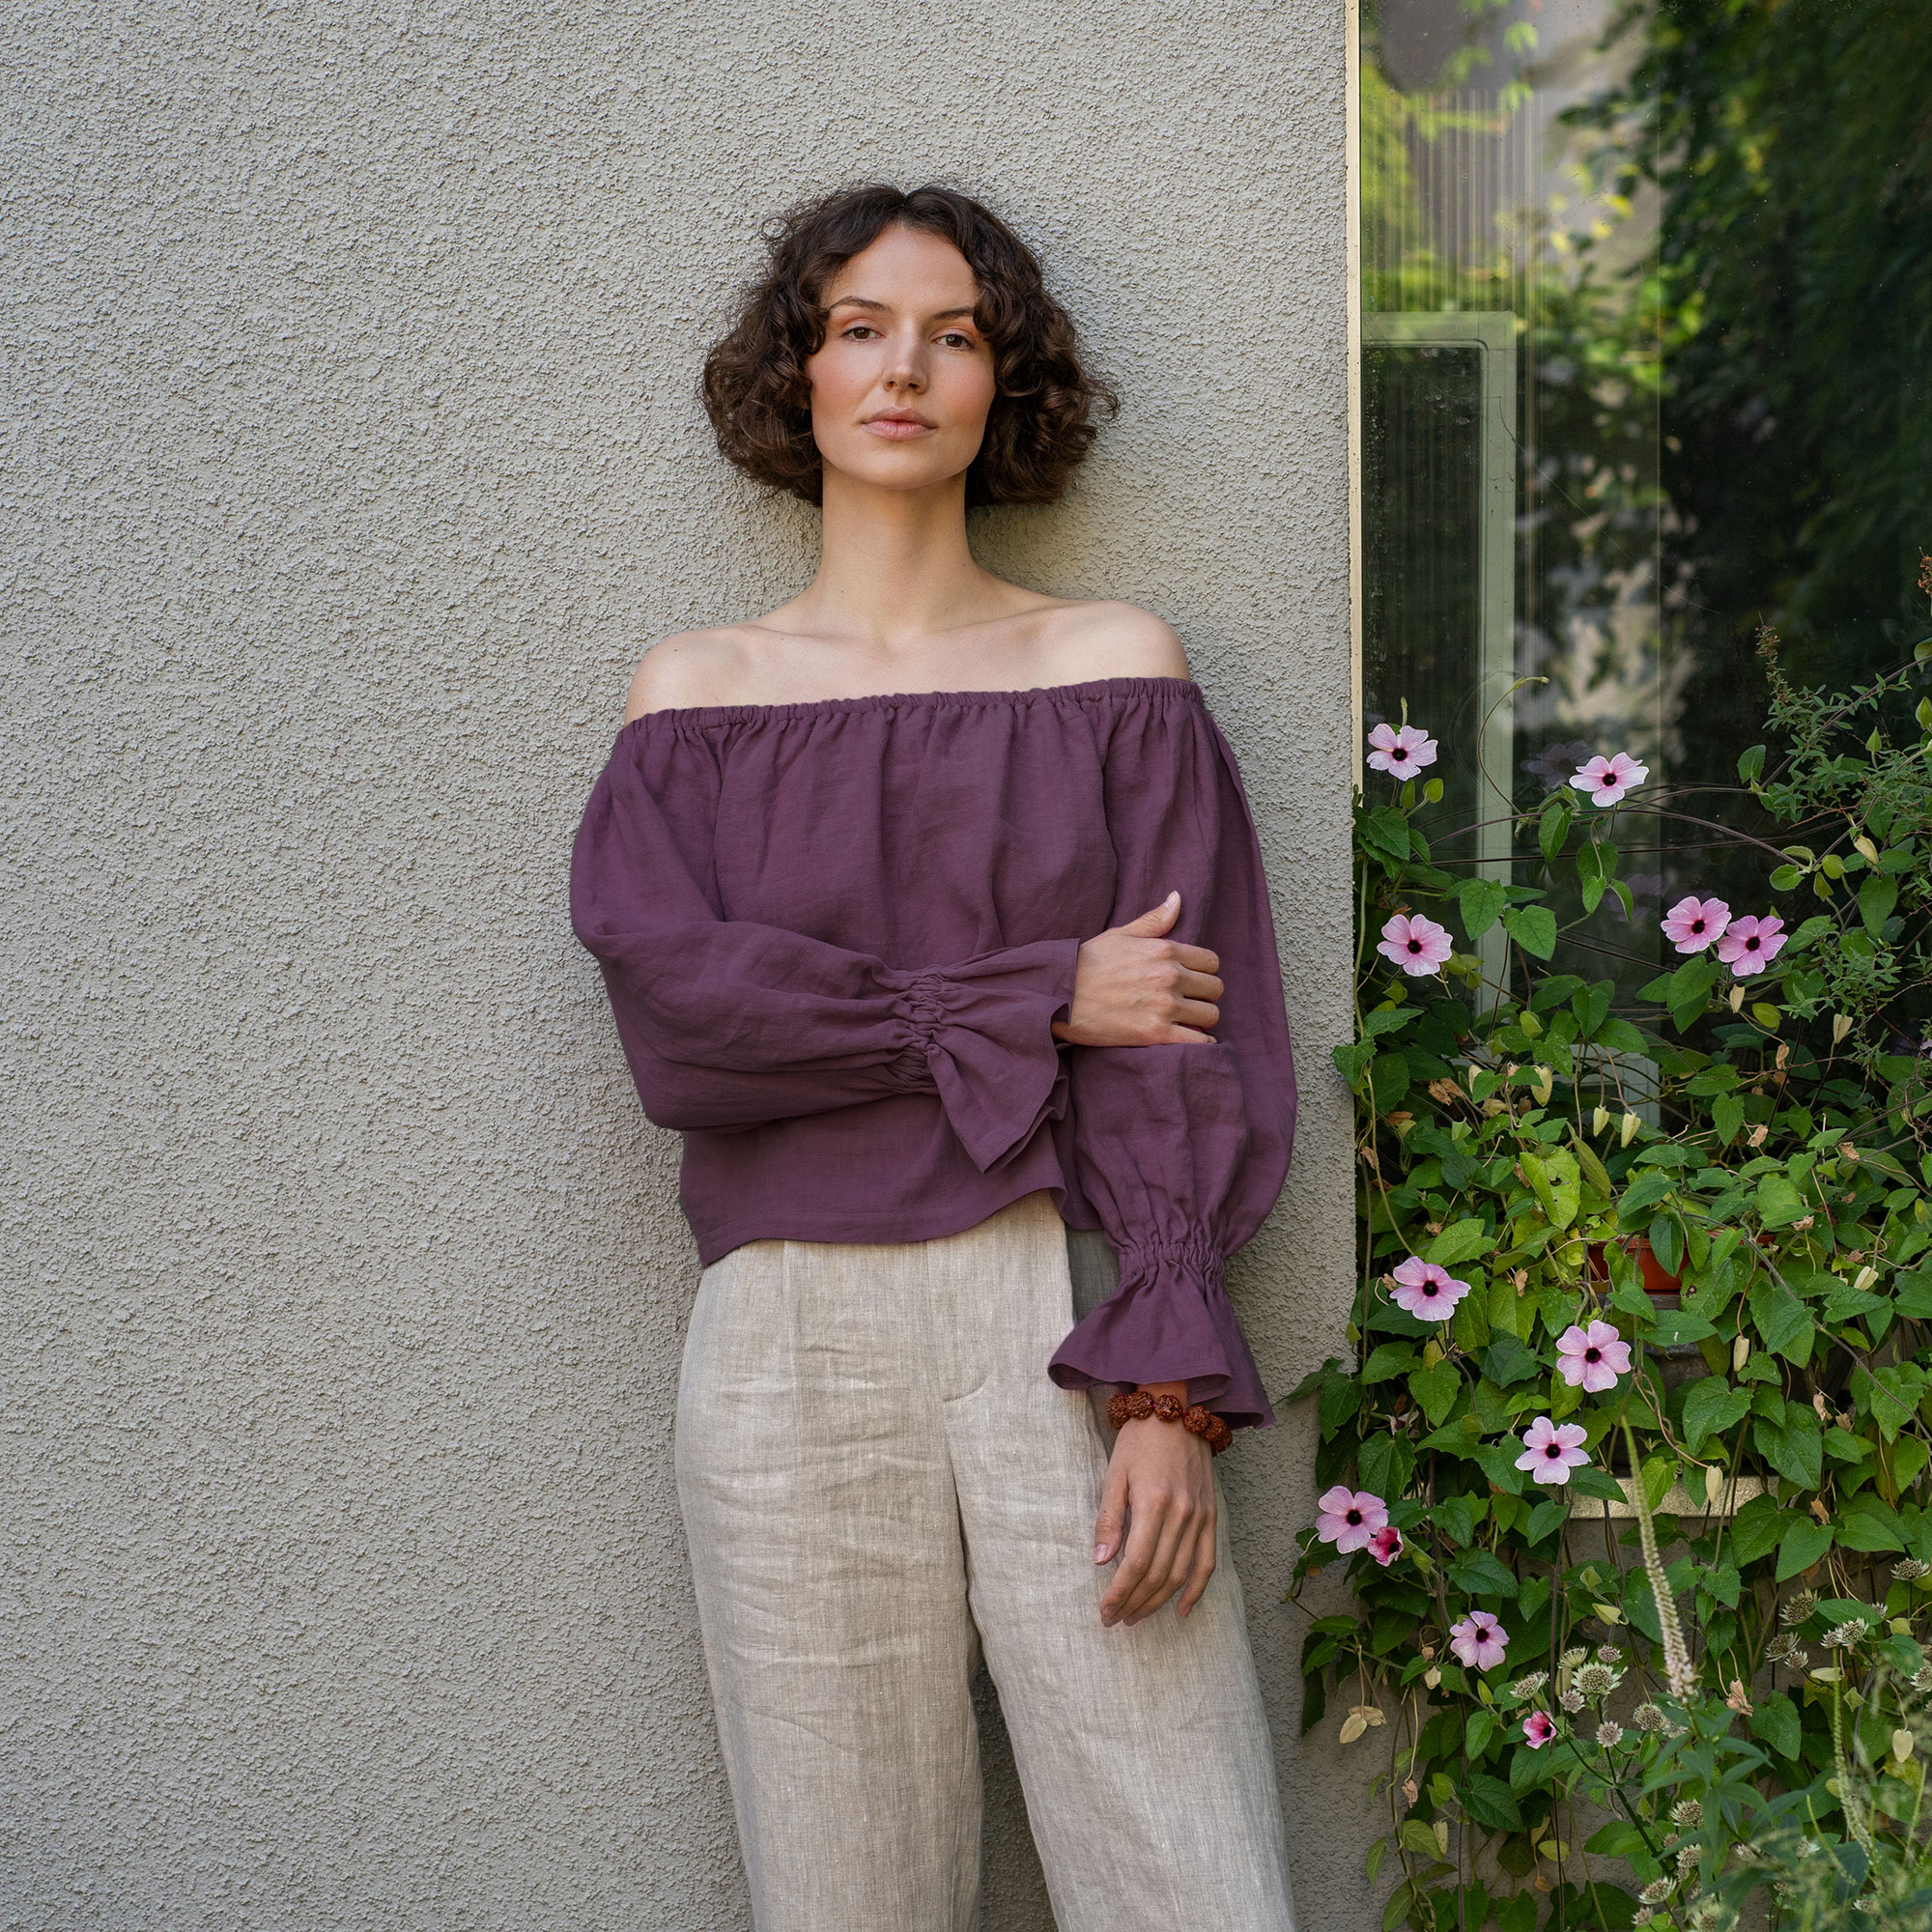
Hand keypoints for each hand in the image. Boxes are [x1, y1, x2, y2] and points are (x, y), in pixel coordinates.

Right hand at [1051, 891, 1223, 1046]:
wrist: (1058, 995)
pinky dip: (1201, 1043)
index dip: (1204, 972)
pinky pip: (1199, 1041)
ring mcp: (1164, 1006)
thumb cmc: (1086, 963)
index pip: (1211, 962)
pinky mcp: (1155, 1034)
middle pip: (1215, 988)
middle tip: (1188, 1002)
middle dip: (1205, 995)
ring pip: (1211, 1015)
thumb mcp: (1120, 934)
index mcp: (1164, 950)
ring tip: (1185, 1021)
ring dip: (1201, 1019)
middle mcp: (1169, 976)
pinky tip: (1191, 1040)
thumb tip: (1177, 898)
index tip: (1191, 981)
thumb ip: (1154, 920)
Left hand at [1093, 1382, 1217, 1625]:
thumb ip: (1109, 1518)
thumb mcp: (1114, 1473)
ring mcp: (1200, 1517)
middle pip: (1159, 1574)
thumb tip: (1101, 1561)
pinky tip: (1181, 1610)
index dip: (1120, 1592)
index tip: (1105, 1611)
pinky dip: (1197, 1590)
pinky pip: (1208, 1562)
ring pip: (1181, 1574)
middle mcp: (1181, 1514)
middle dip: (1135, 1603)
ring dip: (1158, 1602)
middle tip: (1115, 1620)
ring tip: (1136, 1616)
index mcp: (1153, 1502)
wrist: (1175, 1411)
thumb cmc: (1138, 1441)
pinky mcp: (1211, 1516)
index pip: (1137, 1563)